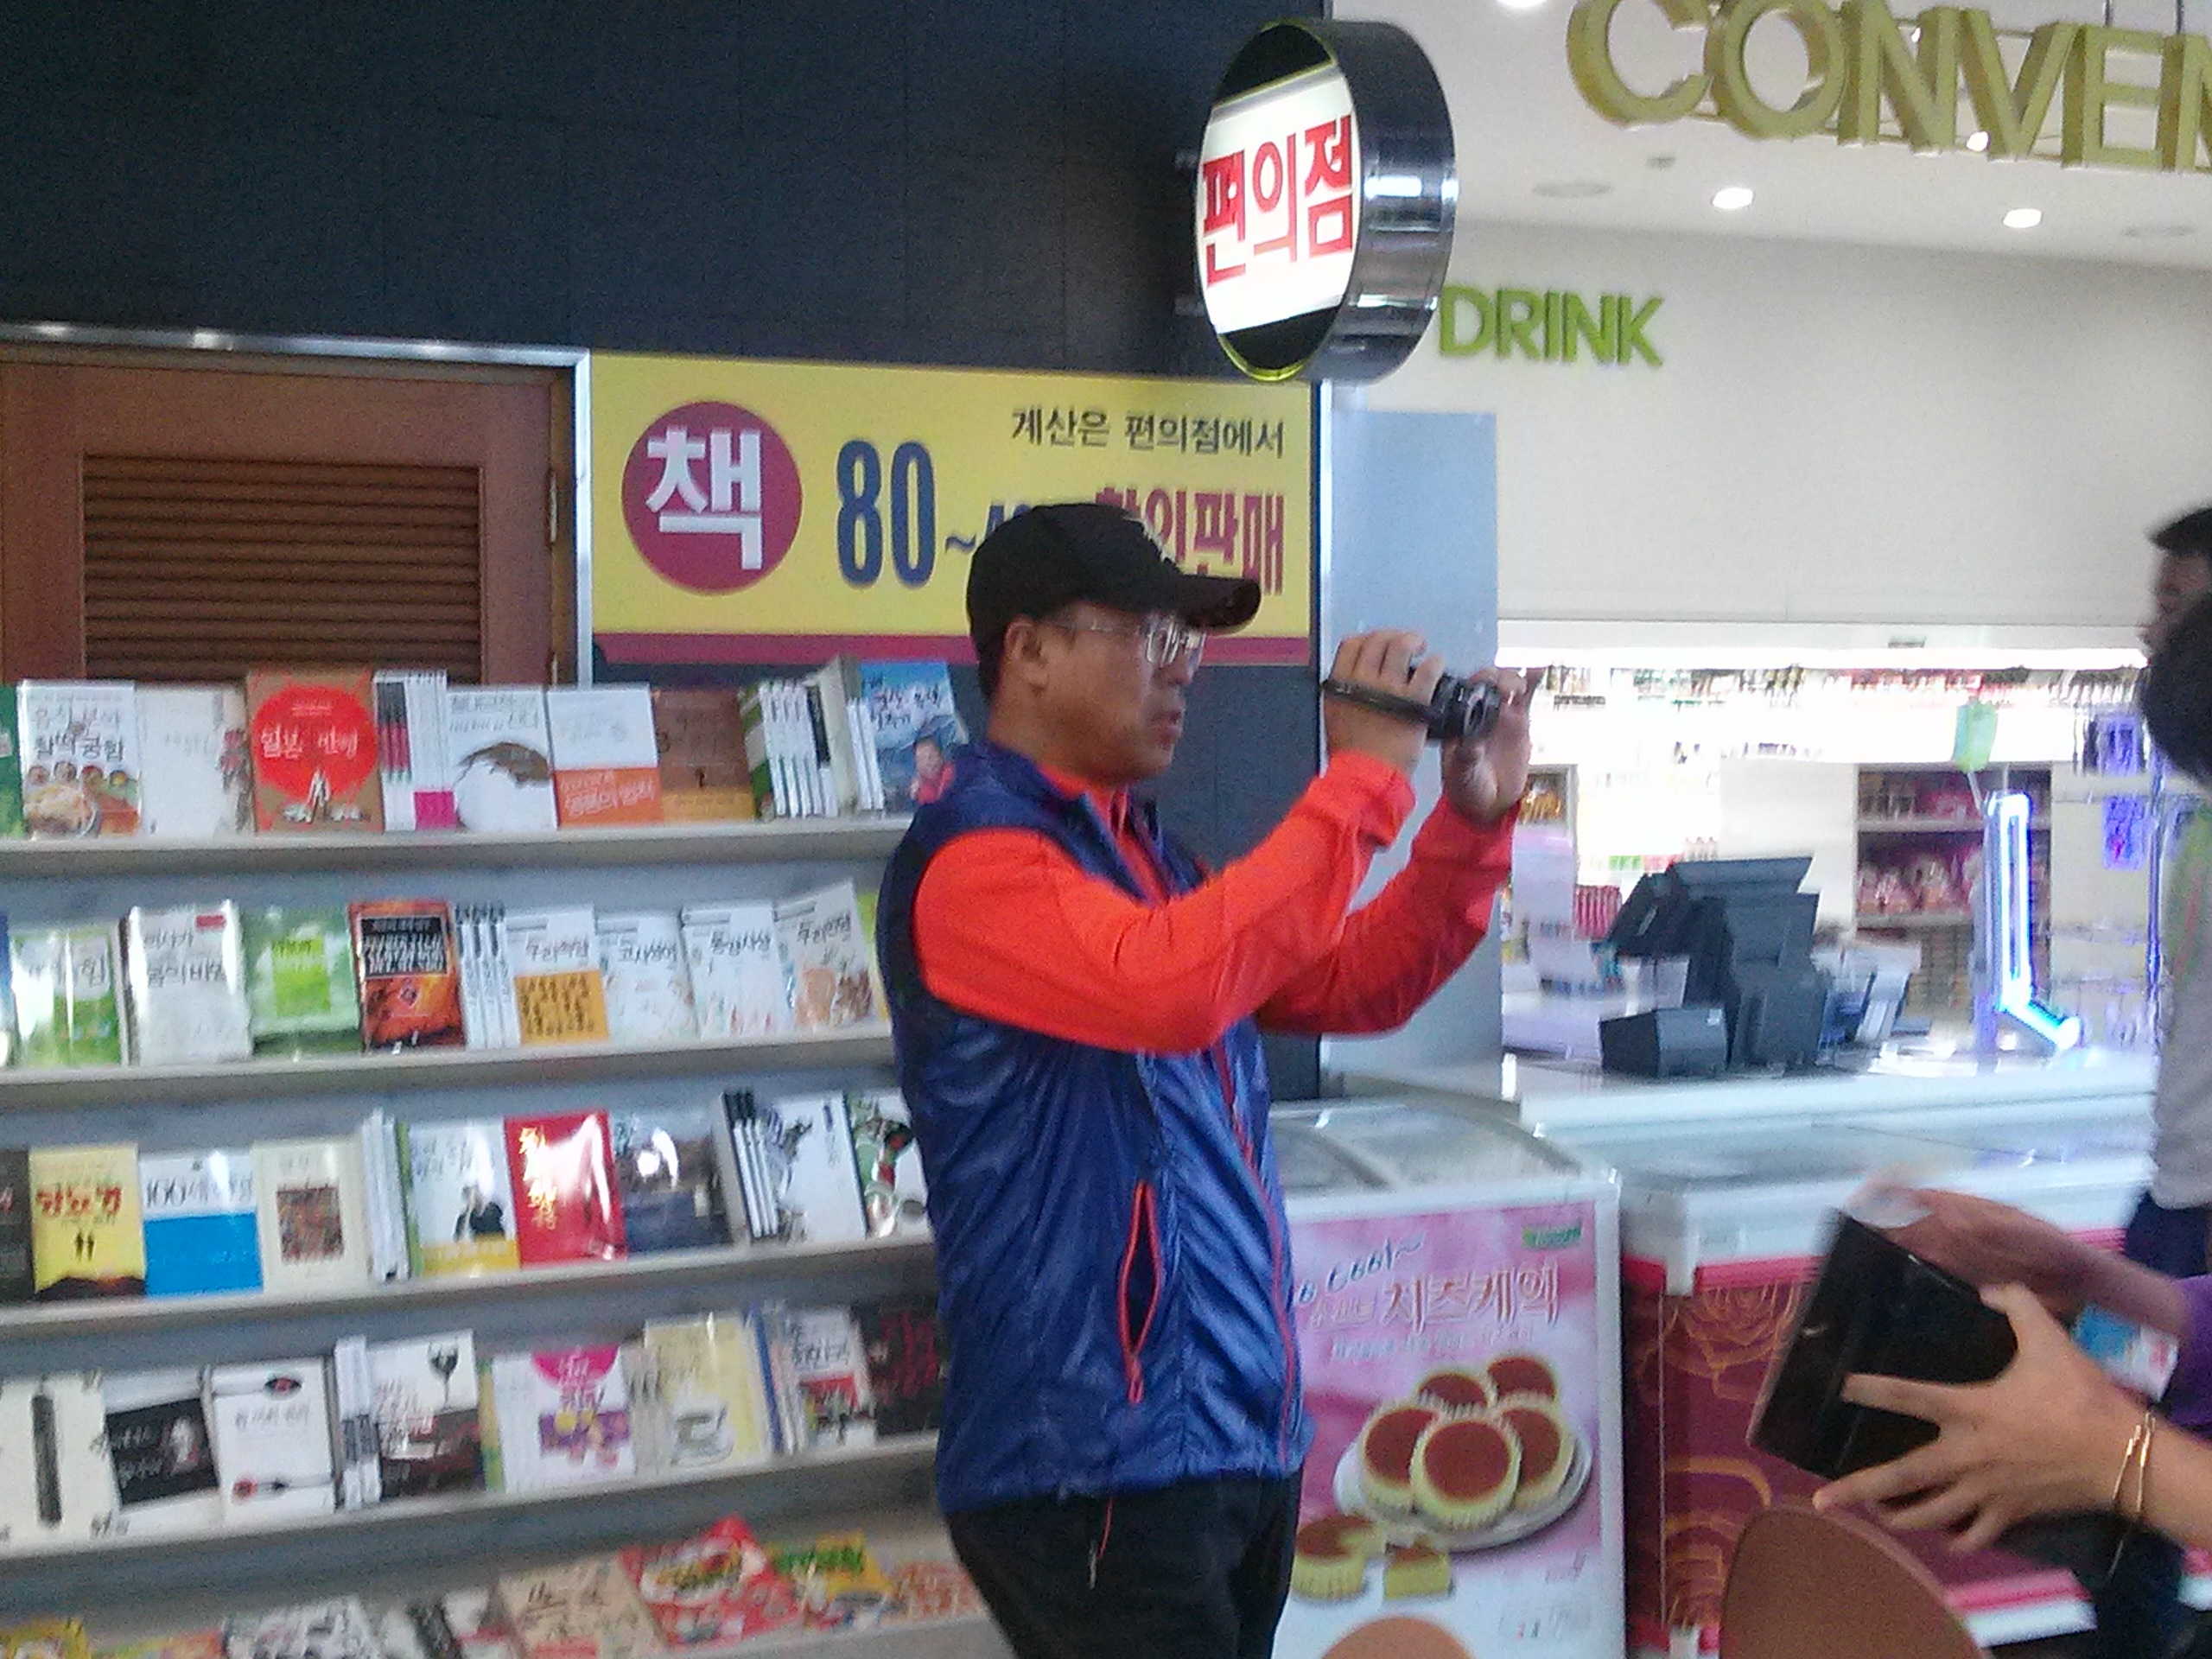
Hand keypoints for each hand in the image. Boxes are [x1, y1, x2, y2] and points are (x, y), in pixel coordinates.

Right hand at [1324, 631, 1438, 778]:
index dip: (1368, 638)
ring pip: (1402, 645)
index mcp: (1340, 683)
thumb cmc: (1351, 754)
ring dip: (1414, 640)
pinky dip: (1435, 662)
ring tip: (1422, 648)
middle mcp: (1363, 679)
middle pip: (1378, 639)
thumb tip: (1355, 678)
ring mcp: (1389, 687)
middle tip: (1406, 643)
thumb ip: (1345, 692)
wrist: (1367, 776)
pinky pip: (1429, 668)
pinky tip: (1437, 665)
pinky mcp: (1414, 699)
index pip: (1351, 644)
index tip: (1378, 643)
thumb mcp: (1335, 716)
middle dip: (1394, 636)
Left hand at [1441, 669, 1534, 825]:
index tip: (1487, 685)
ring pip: (1508, 686)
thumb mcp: (1461, 774)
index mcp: (1460, 719)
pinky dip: (1532, 683)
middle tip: (1505, 688)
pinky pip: (1526, 699)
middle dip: (1498, 677)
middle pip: (1490, 682)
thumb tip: (1473, 744)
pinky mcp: (1519, 723)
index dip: (1478, 682)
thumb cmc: (1466, 787)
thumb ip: (1466, 758)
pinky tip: (1538, 672)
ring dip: (1514, 679)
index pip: (1468, 690)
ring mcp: (1501, 715)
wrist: (1487, 804)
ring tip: (1518, 687)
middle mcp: (1479, 712)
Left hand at [1811, 1284, 2141, 1550]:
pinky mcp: (2011, 1513)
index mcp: (1970, 1410)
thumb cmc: (2082, 1396)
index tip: (1839, 1388)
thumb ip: (2016, 1303)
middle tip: (1822, 1498)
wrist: (2125, 1456)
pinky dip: (1956, 1537)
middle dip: (1858, 1488)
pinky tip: (1944, 1535)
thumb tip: (1988, 1287)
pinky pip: (1974, 1534)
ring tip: (1876, 1514)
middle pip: (1902, 1476)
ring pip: (1931, 1514)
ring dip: (1899, 1516)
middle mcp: (1967, 1455)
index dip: (1870, 1390)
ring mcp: (1987, 1490)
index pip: (1906, 1395)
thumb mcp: (2049, 1336)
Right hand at [1878, 1188, 2097, 1318]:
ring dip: (1884, 1261)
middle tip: (1843, 1253)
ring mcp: (1955, 1257)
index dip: (1882, 1194)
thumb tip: (1945, 1212)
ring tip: (1856, 1280)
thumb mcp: (2027, 1231)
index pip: (1913, 1194)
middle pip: (1901, 1226)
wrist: (2078, 1281)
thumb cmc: (2054, 1248)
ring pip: (1908, 1253)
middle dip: (1871, 1232)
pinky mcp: (1963, 1281)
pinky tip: (1893, 1302)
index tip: (1856, 1206)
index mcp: (1962, 1210)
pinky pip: (1926, 1279)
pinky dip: (1906, 1285)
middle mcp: (1951, 1231)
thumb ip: (1990, 1223)